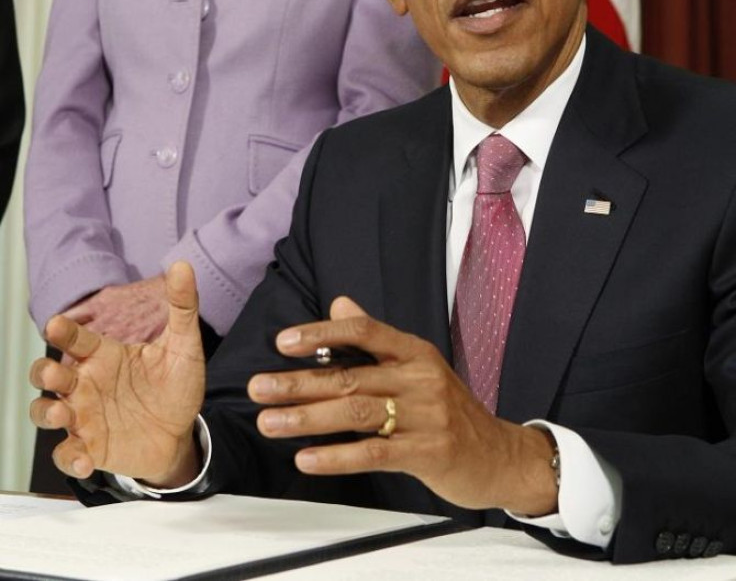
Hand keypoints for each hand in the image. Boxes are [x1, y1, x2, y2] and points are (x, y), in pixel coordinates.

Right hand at [30, 262, 204, 486]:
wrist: (184, 432)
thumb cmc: (176, 385)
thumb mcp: (184, 345)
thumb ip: (182, 306)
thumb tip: (182, 265)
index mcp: (104, 355)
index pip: (76, 337)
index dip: (62, 330)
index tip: (56, 324)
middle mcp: (87, 383)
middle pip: (48, 372)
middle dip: (45, 370)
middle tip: (58, 371)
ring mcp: (84, 416)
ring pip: (45, 412)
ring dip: (46, 412)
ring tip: (63, 412)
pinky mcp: (89, 447)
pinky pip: (66, 453)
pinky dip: (69, 456)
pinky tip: (84, 457)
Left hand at [248, 297, 557, 516]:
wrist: (499, 455)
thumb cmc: (449, 409)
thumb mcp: (417, 365)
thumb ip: (375, 337)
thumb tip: (340, 302)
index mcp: (414, 351)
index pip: (364, 330)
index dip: (322, 333)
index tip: (283, 342)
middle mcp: (420, 377)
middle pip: (350, 376)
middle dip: (298, 382)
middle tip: (259, 388)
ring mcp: (426, 416)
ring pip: (357, 413)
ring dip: (307, 418)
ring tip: (271, 422)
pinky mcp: (429, 453)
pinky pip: (374, 453)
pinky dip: (336, 456)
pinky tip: (307, 459)